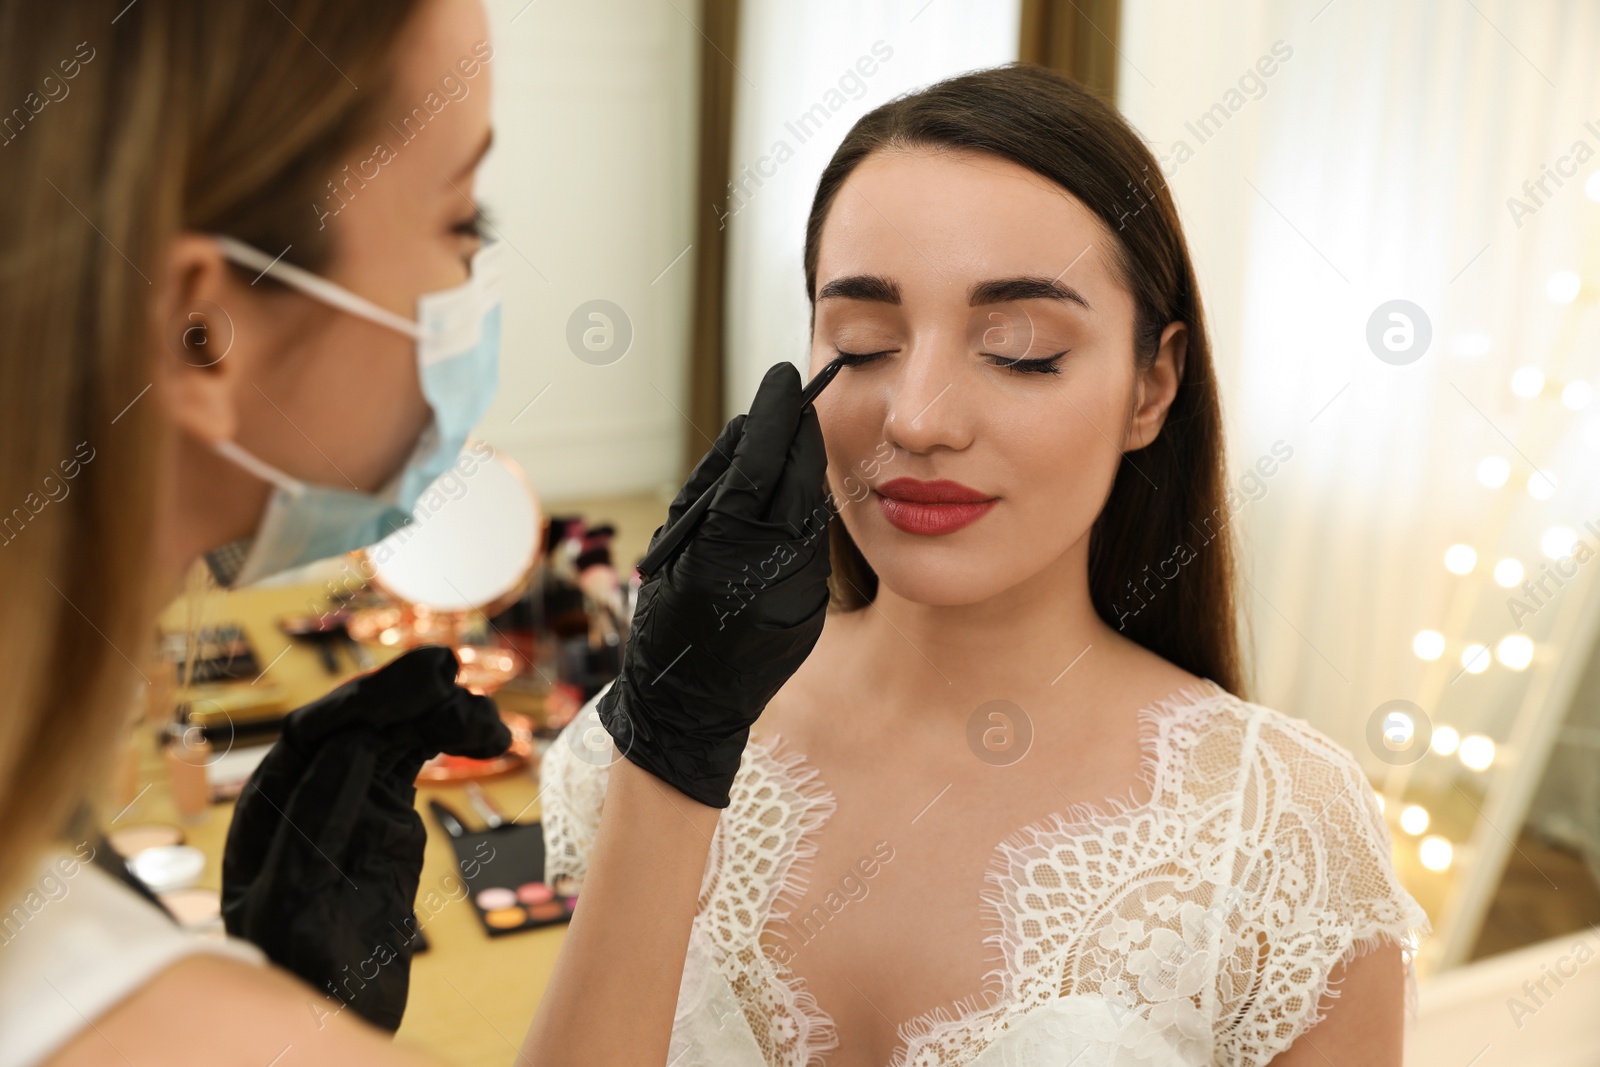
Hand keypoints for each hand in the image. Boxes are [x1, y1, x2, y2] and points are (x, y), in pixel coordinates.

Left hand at [221, 645, 508, 1030]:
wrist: (334, 1026)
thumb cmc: (301, 976)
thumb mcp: (298, 907)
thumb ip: (316, 824)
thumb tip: (355, 745)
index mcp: (270, 813)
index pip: (313, 735)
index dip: (367, 699)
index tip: (425, 681)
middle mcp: (306, 799)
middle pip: (357, 724)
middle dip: (407, 697)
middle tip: (458, 678)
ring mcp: (350, 808)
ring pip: (394, 737)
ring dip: (440, 717)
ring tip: (490, 722)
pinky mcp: (387, 823)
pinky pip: (416, 763)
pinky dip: (450, 743)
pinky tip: (484, 737)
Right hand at [597, 362, 831, 806]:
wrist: (690, 710)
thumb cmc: (665, 628)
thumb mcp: (674, 550)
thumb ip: (712, 489)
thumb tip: (746, 432)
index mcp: (728, 548)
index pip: (765, 461)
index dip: (777, 413)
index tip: (786, 374)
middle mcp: (775, 566)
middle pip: (801, 478)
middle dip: (801, 432)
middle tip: (799, 395)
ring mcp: (802, 588)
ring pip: (813, 507)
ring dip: (804, 470)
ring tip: (791, 441)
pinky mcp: (815, 604)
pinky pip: (813, 542)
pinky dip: (802, 513)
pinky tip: (791, 500)